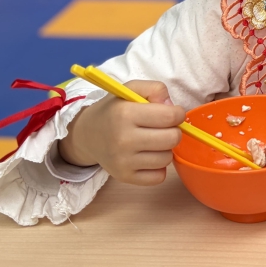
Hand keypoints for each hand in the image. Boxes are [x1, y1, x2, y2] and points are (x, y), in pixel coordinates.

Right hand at [59, 80, 185, 185]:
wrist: (87, 134)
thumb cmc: (114, 110)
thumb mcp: (131, 89)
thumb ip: (155, 89)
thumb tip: (173, 108)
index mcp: (125, 114)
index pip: (170, 116)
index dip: (177, 113)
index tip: (172, 113)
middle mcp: (123, 140)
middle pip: (172, 139)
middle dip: (174, 131)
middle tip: (163, 128)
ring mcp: (123, 161)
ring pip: (167, 159)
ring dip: (165, 149)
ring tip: (152, 141)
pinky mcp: (124, 177)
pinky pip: (159, 176)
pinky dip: (158, 167)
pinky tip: (147, 156)